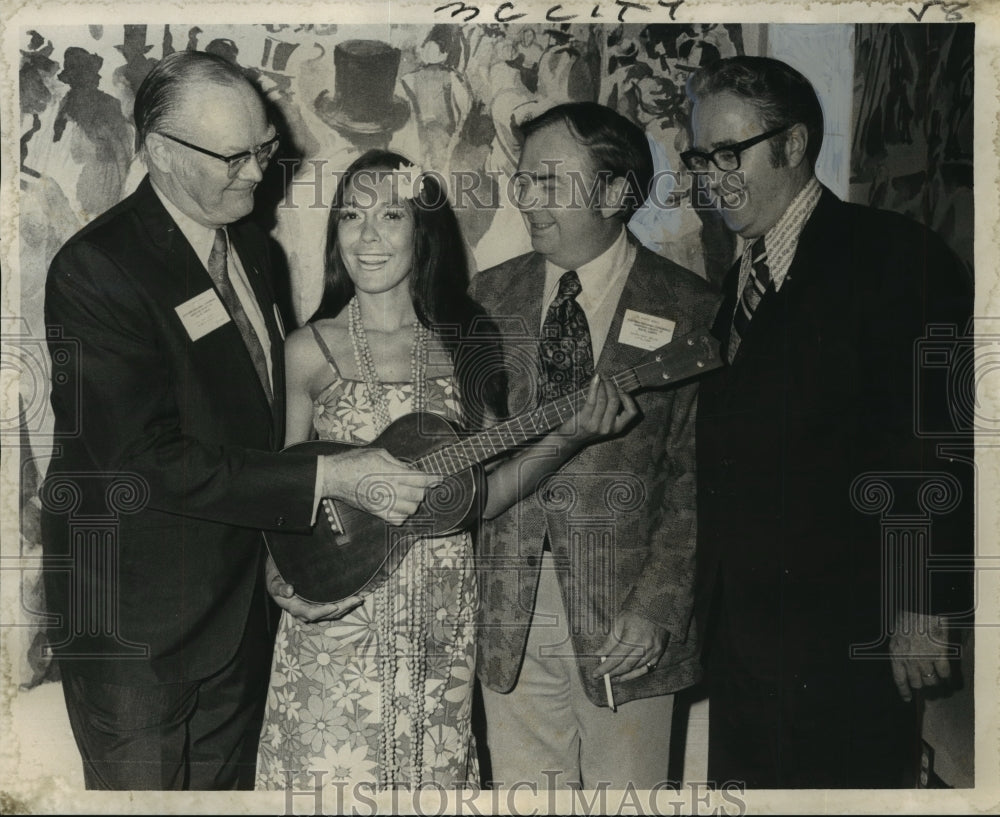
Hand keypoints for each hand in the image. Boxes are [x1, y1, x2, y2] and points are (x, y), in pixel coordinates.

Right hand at [265, 554, 362, 622]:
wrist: (278, 577)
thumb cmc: (276, 578)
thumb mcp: (274, 581)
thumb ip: (279, 586)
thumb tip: (289, 591)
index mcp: (294, 607)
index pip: (310, 613)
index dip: (323, 611)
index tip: (335, 606)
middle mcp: (305, 611)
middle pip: (326, 614)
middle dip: (342, 608)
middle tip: (356, 599)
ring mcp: (313, 609)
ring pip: (332, 612)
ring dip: (347, 606)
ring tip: (360, 598)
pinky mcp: (319, 604)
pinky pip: (333, 607)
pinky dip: (344, 603)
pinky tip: (355, 597)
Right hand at [321, 448, 440, 525]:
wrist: (334, 476)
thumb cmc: (354, 461)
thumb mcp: (379, 454)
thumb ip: (398, 463)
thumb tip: (411, 469)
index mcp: (391, 473)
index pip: (420, 479)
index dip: (433, 479)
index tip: (438, 479)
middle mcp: (389, 490)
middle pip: (418, 495)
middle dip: (423, 489)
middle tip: (421, 484)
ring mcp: (383, 503)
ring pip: (411, 509)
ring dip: (414, 502)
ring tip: (410, 494)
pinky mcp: (376, 512)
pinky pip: (397, 519)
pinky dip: (403, 514)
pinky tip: (400, 506)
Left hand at [556, 375, 638, 452]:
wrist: (571, 439)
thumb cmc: (589, 427)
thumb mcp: (605, 423)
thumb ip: (613, 410)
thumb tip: (616, 387)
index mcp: (617, 428)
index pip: (632, 412)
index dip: (627, 398)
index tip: (620, 389)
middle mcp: (608, 428)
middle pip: (615, 401)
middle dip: (611, 386)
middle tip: (607, 378)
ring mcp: (596, 425)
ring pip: (603, 399)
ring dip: (602, 385)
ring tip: (600, 378)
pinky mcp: (584, 420)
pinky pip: (592, 399)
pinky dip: (594, 386)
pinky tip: (595, 379)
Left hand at [592, 611, 668, 681]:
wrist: (655, 607)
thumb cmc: (634, 613)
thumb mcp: (618, 623)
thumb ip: (609, 642)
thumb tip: (599, 654)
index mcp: (632, 638)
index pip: (615, 658)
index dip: (605, 668)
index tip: (596, 674)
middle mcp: (644, 646)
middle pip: (626, 666)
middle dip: (613, 674)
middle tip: (604, 677)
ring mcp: (653, 651)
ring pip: (637, 669)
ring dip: (625, 675)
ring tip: (614, 678)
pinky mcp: (659, 652)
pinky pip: (648, 668)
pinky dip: (637, 672)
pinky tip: (629, 674)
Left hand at [890, 610, 951, 701]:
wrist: (921, 609)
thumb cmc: (907, 619)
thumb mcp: (896, 636)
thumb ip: (899, 652)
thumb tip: (903, 666)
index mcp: (896, 654)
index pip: (899, 679)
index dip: (904, 691)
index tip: (908, 698)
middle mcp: (909, 660)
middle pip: (917, 683)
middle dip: (922, 686)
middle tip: (928, 687)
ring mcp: (925, 658)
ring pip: (931, 681)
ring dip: (936, 684)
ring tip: (939, 684)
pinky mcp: (940, 655)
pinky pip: (945, 674)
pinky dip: (948, 679)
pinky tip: (950, 681)